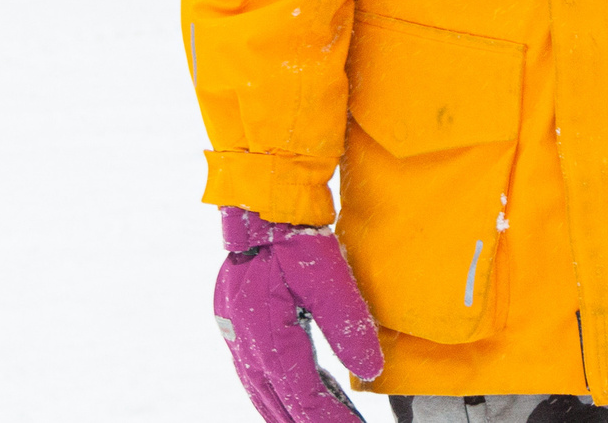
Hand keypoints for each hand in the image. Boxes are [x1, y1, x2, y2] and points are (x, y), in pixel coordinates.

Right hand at [212, 207, 384, 422]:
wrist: (259, 207)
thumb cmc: (295, 238)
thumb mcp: (329, 279)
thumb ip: (348, 328)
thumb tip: (370, 370)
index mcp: (268, 335)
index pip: (303, 394)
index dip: (329, 419)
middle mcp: (246, 344)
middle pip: (279, 403)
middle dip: (309, 422)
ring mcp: (237, 337)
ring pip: (264, 393)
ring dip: (292, 412)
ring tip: (327, 421)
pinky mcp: (237, 327)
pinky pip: (258, 374)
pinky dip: (280, 392)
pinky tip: (301, 398)